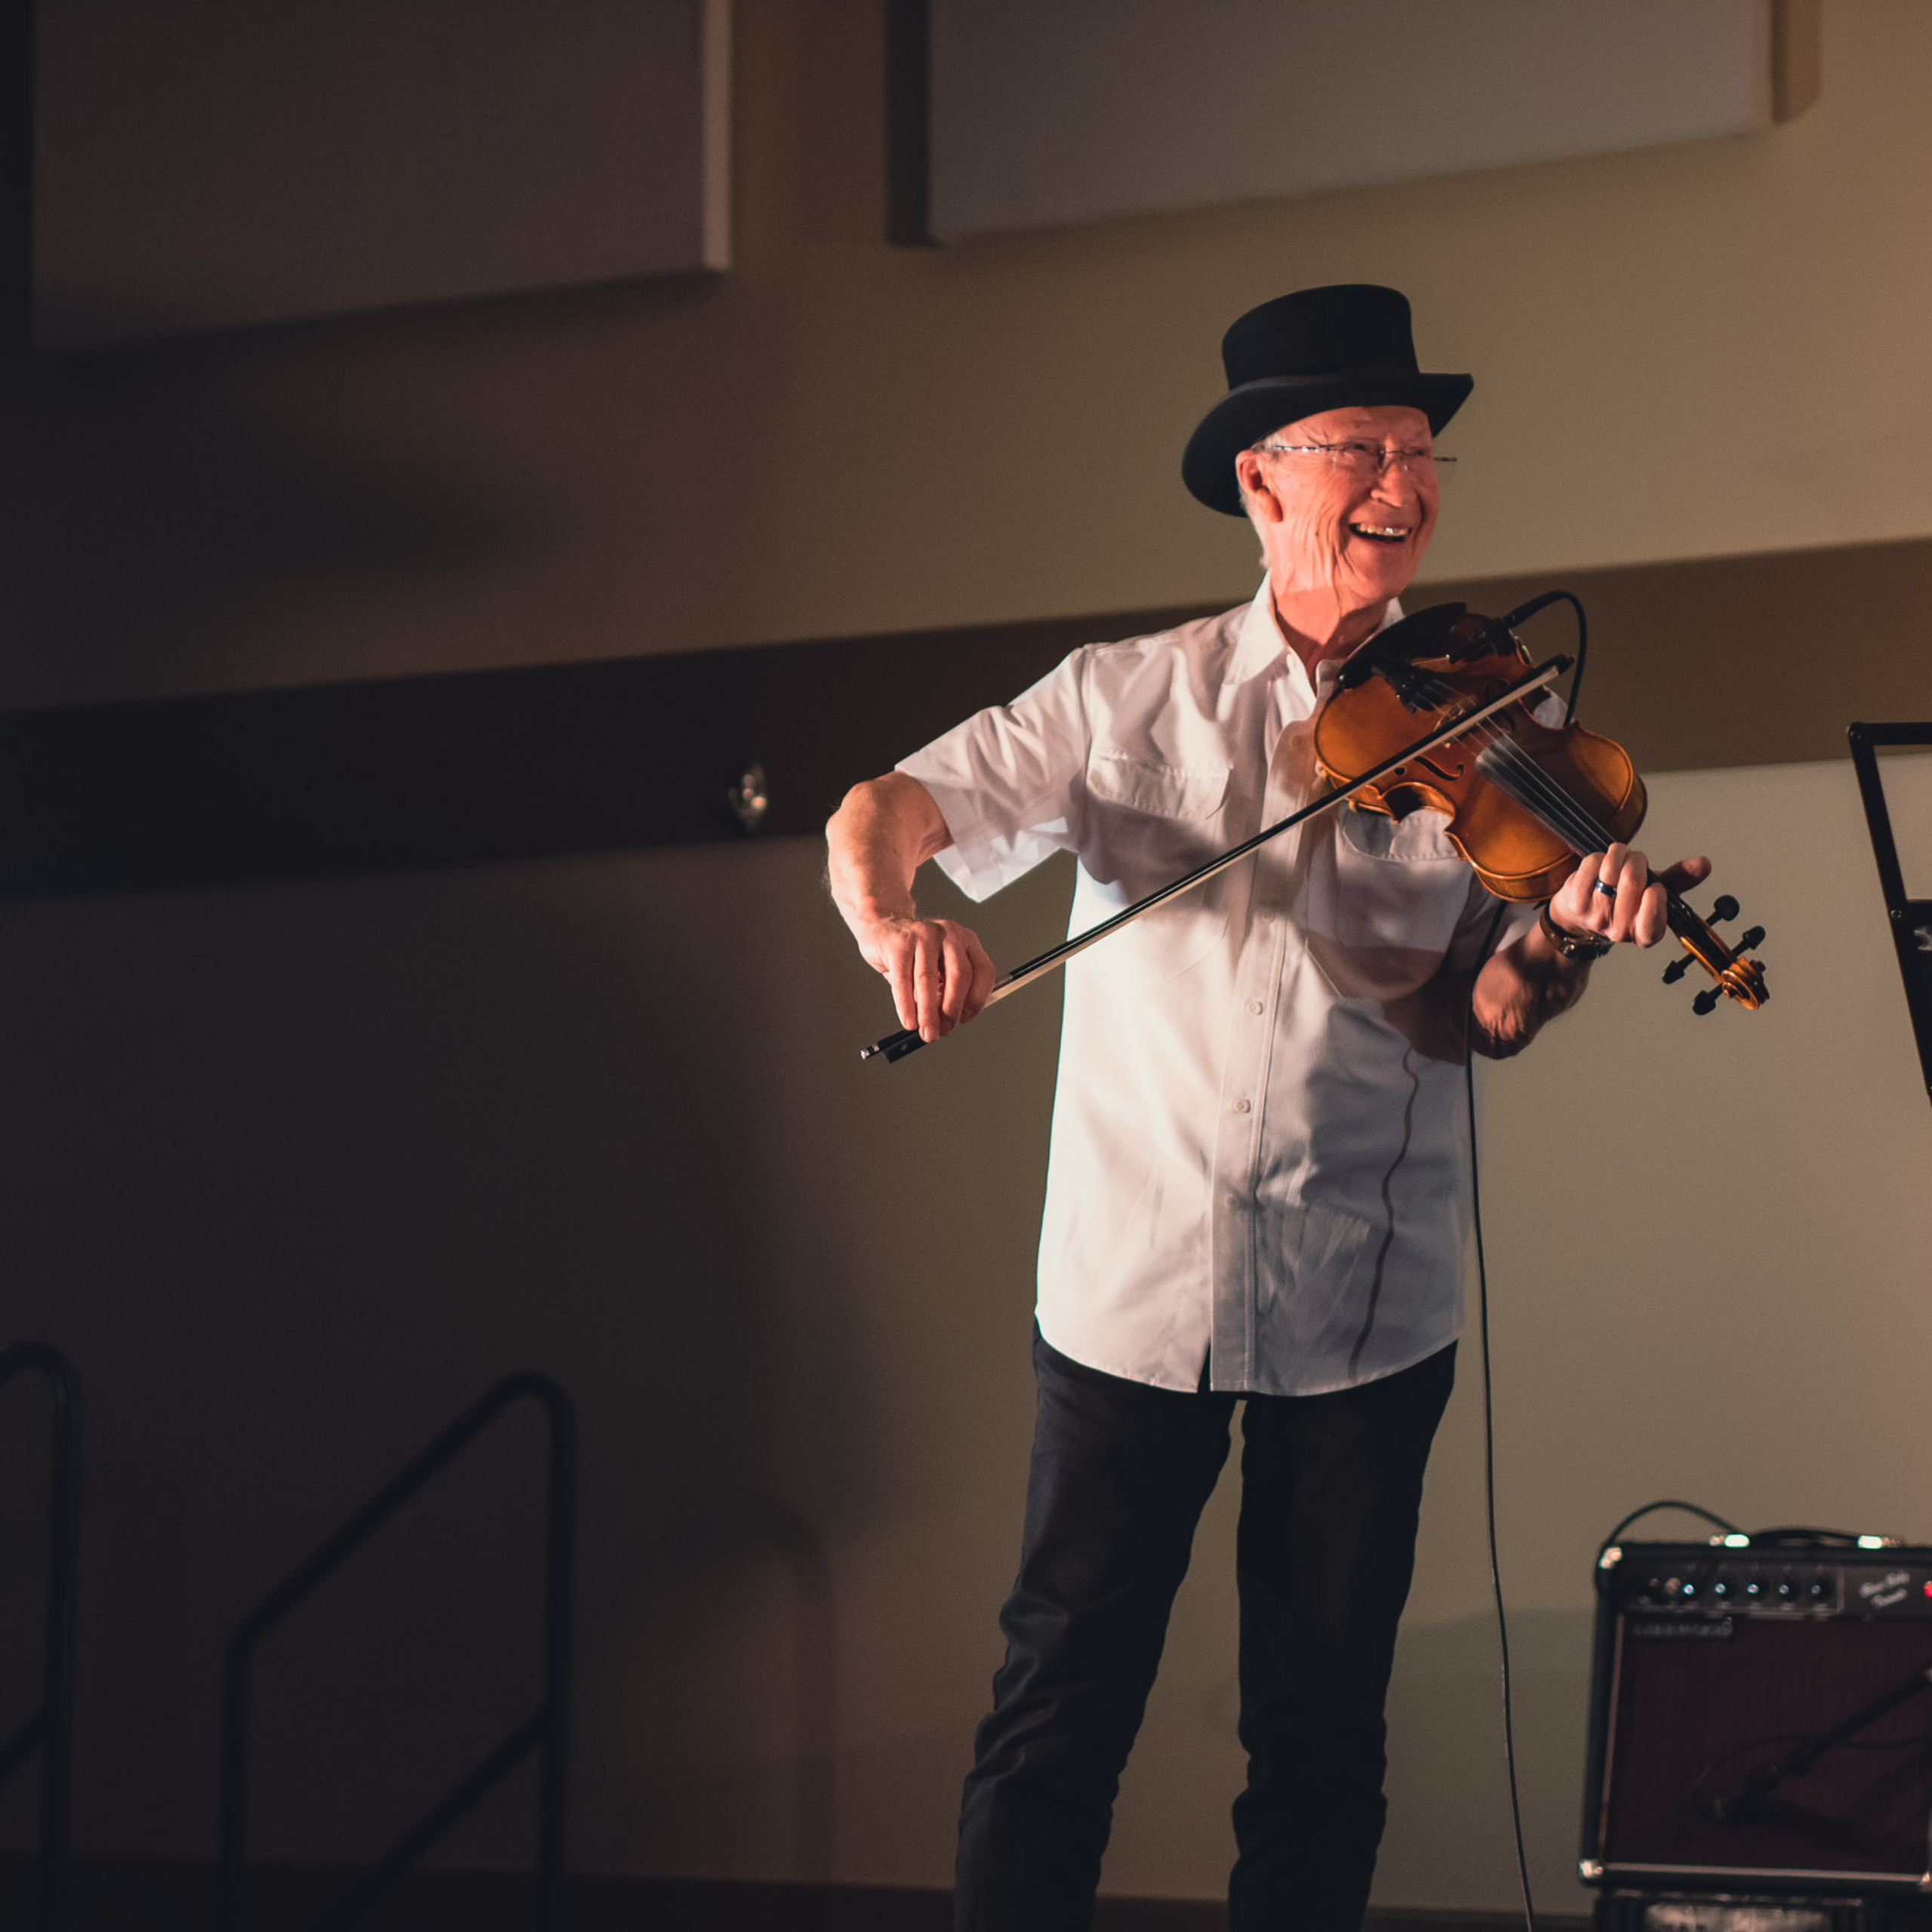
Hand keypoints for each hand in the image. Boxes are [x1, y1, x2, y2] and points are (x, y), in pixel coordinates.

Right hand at [859, 914, 995, 1041]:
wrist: (879, 929)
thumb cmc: (912, 953)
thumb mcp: (936, 970)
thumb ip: (944, 992)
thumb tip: (945, 1023)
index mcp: (966, 940)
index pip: (983, 972)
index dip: (977, 1000)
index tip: (964, 1019)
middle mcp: (949, 934)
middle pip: (959, 975)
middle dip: (952, 1009)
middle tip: (944, 1030)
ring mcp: (923, 934)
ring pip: (928, 979)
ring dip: (928, 1012)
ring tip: (927, 1032)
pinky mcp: (898, 943)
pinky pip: (904, 979)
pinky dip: (906, 1005)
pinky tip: (909, 1020)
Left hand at [1547, 843, 1711, 949]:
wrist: (1579, 913)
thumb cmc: (1623, 899)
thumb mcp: (1655, 892)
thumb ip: (1680, 879)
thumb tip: (1704, 863)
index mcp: (1646, 934)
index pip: (1653, 923)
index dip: (1655, 899)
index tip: (1654, 887)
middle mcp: (1620, 932)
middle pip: (1633, 882)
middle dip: (1637, 862)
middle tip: (1635, 861)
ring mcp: (1596, 917)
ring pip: (1612, 870)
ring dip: (1619, 854)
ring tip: (1619, 858)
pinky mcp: (1576, 902)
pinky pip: (1592, 865)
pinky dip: (1599, 857)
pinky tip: (1600, 865)